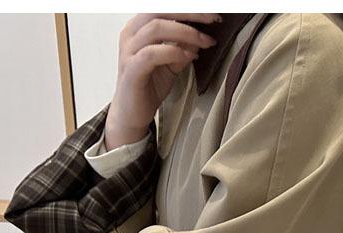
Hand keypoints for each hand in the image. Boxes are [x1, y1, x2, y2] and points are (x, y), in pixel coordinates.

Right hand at [104, 13, 221, 149]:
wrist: (132, 112)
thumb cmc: (149, 85)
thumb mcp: (172, 64)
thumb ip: (184, 49)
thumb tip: (201, 37)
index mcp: (139, 28)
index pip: (164, 8)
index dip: (189, 9)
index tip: (212, 14)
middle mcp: (132, 34)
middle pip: (160, 11)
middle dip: (190, 13)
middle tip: (213, 19)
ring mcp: (129, 51)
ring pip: (156, 28)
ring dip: (186, 32)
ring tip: (205, 42)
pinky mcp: (131, 69)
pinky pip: (152, 54)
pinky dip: (173, 52)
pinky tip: (188, 57)